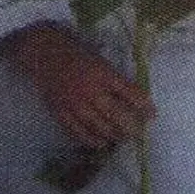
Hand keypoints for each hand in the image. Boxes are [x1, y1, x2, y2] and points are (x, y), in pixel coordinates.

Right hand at [5, 23, 153, 148]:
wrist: (42, 52)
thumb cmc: (73, 50)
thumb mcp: (98, 56)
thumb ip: (112, 76)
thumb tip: (131, 95)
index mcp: (102, 72)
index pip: (129, 92)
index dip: (143, 105)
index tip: (153, 114)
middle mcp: (90, 89)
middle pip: (116, 114)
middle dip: (131, 126)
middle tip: (139, 133)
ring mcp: (74, 103)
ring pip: (98, 126)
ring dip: (113, 135)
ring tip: (122, 138)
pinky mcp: (60, 111)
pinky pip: (77, 131)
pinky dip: (90, 139)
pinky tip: (100, 143)